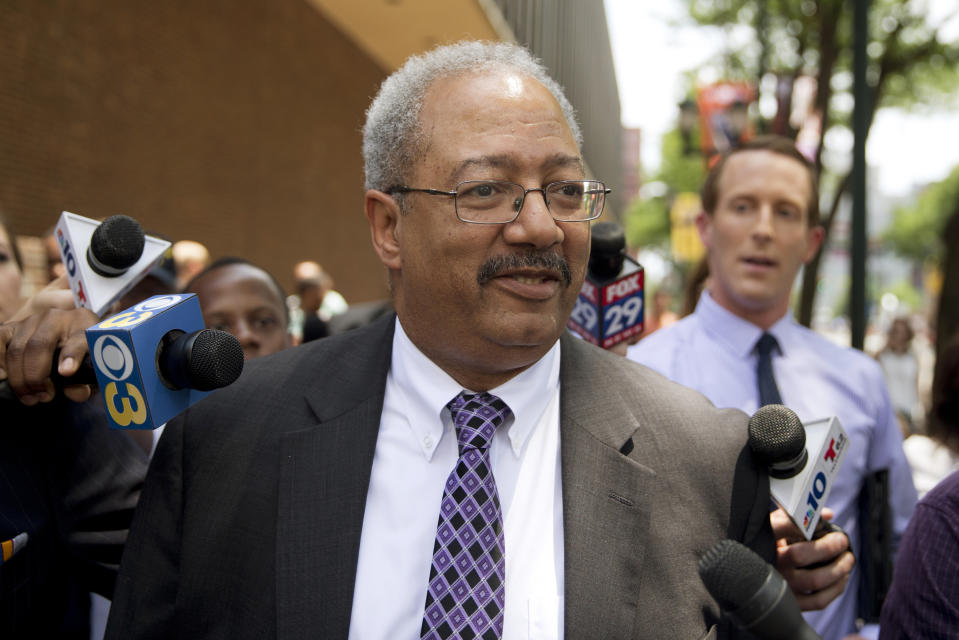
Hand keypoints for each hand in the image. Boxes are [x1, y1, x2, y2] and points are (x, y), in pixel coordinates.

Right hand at [0, 276, 97, 403]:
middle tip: (44, 397)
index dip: (72, 355)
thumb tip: (77, 392)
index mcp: (82, 323)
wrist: (68, 333)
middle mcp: (56, 317)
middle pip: (40, 344)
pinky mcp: (13, 327)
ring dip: (19, 377)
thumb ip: (86, 379)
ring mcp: (31, 321)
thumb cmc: (82, 353)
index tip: (67, 372)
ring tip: (30, 397)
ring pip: (18, 348)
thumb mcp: (91, 365)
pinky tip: (4, 377)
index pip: (79, 337)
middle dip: (38, 376)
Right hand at [771, 507, 854, 610]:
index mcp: (762, 540)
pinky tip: (842, 577)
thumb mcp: (773, 526)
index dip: (804, 523)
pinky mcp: (791, 603)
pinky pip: (819, 600)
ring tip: (848, 558)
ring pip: (815, 580)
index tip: (823, 521)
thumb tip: (828, 515)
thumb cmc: (766, 544)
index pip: (781, 527)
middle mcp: (770, 563)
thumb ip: (797, 517)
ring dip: (839, 569)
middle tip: (842, 540)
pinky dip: (836, 588)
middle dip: (829, 547)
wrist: (750, 576)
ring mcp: (780, 585)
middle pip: (801, 555)